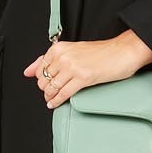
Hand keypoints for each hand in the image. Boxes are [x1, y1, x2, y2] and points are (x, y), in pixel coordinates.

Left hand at [23, 29, 151, 109]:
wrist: (122, 51)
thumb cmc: (102, 52)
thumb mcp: (73, 50)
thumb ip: (50, 60)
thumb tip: (28, 71)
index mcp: (60, 48)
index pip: (40, 68)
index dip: (41, 79)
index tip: (45, 83)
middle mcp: (63, 56)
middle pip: (43, 79)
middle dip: (45, 88)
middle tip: (50, 93)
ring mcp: (72, 67)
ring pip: (51, 87)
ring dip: (49, 96)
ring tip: (51, 100)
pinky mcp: (82, 78)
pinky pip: (63, 93)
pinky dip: (56, 101)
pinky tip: (54, 104)